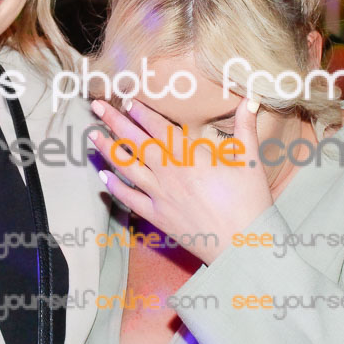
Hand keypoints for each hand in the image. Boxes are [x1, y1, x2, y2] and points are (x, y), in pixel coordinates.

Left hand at [89, 97, 273, 262]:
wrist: (242, 245)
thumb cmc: (249, 202)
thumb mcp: (250, 160)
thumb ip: (246, 127)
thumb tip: (251, 99)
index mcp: (190, 156)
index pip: (159, 128)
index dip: (141, 112)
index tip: (127, 100)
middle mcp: (169, 173)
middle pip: (135, 142)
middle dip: (114, 122)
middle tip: (97, 105)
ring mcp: (160, 196)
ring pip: (127, 168)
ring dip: (107, 150)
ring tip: (92, 135)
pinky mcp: (157, 217)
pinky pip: (129, 199)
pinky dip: (115, 187)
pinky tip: (104, 177)